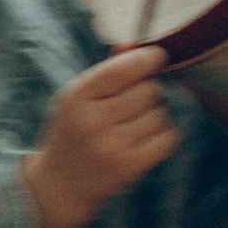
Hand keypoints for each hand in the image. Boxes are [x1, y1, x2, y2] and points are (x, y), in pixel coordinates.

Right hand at [21, 46, 180, 227]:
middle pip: (146, 91)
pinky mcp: (129, 167)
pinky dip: (164, 135)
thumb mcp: (77, 98)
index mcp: (76, 97)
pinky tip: (147, 137)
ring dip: (155, 115)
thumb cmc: (72, 131)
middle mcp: (92, 122)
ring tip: (136, 123)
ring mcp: (111, 147)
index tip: (157, 56)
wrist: (60, 184)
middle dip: (147, 91)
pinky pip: (167, 140)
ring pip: (159, 115)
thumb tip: (131, 43)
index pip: (120, 70)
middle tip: (134, 101)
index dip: (145, 59)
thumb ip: (105, 71)